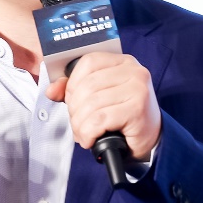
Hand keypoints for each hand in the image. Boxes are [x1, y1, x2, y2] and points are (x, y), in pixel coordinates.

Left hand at [45, 52, 160, 161]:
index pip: (88, 62)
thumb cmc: (123, 116)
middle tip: (78, 124)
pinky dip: (88, 133)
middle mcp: (133, 71)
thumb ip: (74, 90)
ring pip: (91, 104)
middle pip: (87, 85)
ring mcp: (138, 89)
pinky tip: (91, 140)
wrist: (151, 139)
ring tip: (84, 134)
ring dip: (80, 125)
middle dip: (74, 109)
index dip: (72, 83)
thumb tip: (51, 90)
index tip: (72, 102)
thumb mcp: (99, 98)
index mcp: (122, 62)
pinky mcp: (137, 109)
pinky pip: (99, 120)